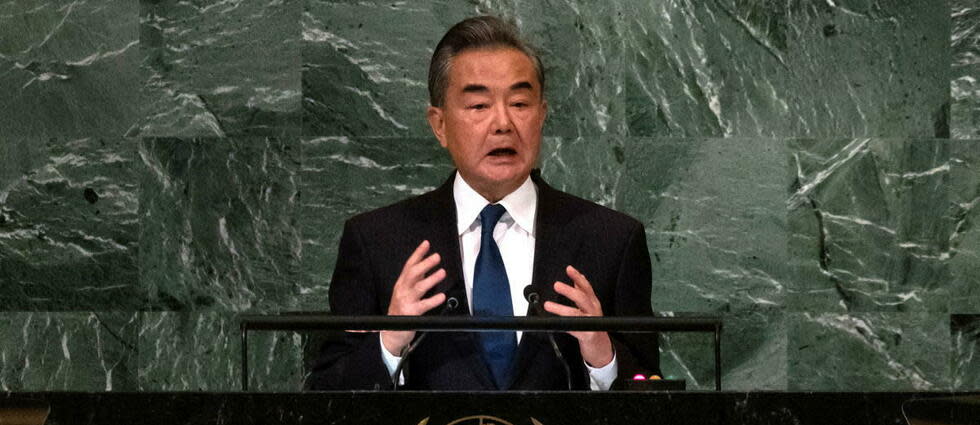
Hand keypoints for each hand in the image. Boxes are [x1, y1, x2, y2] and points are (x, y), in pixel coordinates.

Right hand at [380, 240, 446, 355]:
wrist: (390, 331)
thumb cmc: (400, 309)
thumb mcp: (404, 291)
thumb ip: (415, 279)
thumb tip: (426, 264)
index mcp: (401, 283)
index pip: (409, 265)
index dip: (418, 254)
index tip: (426, 244)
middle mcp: (402, 290)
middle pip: (412, 274)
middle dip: (425, 264)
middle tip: (437, 257)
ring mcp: (406, 301)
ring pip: (418, 288)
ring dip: (431, 279)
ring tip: (442, 272)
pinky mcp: (411, 313)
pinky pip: (423, 306)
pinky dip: (433, 301)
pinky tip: (442, 297)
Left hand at [543, 265, 613, 367]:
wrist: (601, 346)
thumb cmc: (593, 323)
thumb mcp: (589, 306)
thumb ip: (583, 292)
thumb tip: (578, 277)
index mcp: (593, 302)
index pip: (586, 286)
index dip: (577, 277)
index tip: (569, 269)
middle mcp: (593, 310)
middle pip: (582, 298)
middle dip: (569, 291)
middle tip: (556, 285)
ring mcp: (591, 323)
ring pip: (576, 314)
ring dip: (561, 309)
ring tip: (548, 305)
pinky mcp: (587, 335)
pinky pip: (575, 329)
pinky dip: (566, 325)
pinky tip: (557, 323)